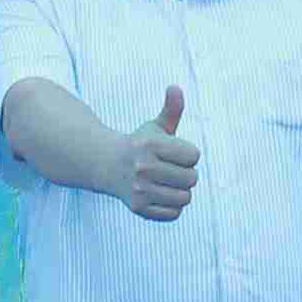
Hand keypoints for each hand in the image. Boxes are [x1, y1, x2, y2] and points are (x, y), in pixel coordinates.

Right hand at [116, 84, 201, 224]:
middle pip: (192, 178)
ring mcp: (139, 189)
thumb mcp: (155, 126)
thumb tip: (176, 88)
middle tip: (170, 169)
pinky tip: (160, 195)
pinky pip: (174, 213)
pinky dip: (171, 206)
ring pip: (185, 197)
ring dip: (181, 191)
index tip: (173, 153)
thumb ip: (171, 109)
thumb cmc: (140, 145)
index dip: (188, 155)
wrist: (107, 166)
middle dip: (186, 174)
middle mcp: (142, 167)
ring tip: (167, 182)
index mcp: (150, 145)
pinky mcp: (138, 208)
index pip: (194, 156)